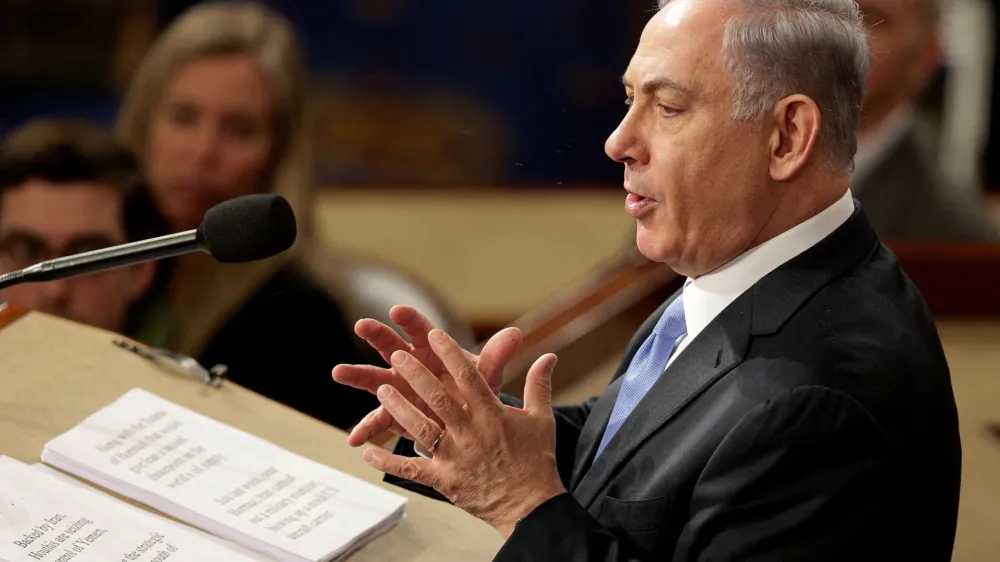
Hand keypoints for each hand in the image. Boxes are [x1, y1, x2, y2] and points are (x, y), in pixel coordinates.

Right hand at [332, 305, 521, 445]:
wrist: (471, 420)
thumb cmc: (476, 389)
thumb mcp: (487, 375)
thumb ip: (497, 356)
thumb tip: (515, 334)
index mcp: (434, 349)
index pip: (421, 330)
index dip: (410, 320)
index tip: (397, 310)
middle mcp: (412, 364)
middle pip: (391, 345)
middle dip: (377, 335)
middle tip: (362, 325)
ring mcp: (400, 388)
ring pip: (376, 379)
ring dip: (358, 375)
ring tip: (338, 371)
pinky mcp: (396, 413)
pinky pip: (379, 420)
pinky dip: (367, 429)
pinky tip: (354, 439)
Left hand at [363, 329, 566, 537]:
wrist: (531, 506)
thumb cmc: (537, 461)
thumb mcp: (542, 419)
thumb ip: (539, 384)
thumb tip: (549, 355)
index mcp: (493, 416)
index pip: (470, 378)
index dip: (451, 354)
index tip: (435, 334)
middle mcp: (471, 434)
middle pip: (438, 399)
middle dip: (417, 375)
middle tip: (398, 355)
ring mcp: (455, 458)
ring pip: (420, 428)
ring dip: (399, 408)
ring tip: (382, 388)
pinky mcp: (443, 480)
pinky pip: (410, 469)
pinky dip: (387, 461)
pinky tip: (367, 451)